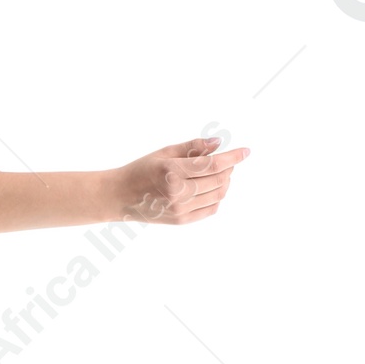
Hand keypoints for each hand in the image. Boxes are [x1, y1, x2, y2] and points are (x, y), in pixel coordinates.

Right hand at [111, 135, 249, 225]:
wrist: (118, 197)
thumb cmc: (140, 171)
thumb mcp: (163, 153)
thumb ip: (192, 147)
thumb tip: (218, 143)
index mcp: (170, 171)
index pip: (212, 164)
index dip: (232, 157)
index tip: (246, 151)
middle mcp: (176, 192)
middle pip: (218, 179)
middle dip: (228, 168)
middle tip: (226, 162)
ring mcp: (179, 208)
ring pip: (218, 194)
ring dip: (224, 182)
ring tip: (218, 175)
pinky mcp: (181, 219)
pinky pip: (211, 208)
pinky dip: (217, 197)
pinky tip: (210, 189)